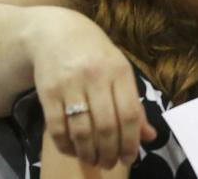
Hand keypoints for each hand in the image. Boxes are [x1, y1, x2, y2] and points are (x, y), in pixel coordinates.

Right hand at [30, 8, 155, 167]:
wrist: (56, 32)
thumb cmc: (95, 54)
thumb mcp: (120, 71)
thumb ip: (134, 104)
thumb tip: (149, 137)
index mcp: (119, 71)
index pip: (130, 113)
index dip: (131, 142)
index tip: (130, 158)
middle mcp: (96, 77)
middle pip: (106, 126)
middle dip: (110, 152)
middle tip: (110, 164)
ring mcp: (70, 84)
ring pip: (82, 130)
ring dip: (89, 153)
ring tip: (93, 161)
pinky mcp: (48, 92)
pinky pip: (57, 127)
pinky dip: (66, 146)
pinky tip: (73, 151)